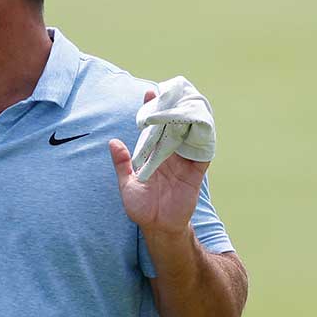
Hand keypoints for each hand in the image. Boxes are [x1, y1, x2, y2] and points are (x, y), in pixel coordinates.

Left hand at [110, 92, 206, 236]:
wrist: (159, 227)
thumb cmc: (141, 207)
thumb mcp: (127, 184)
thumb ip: (122, 163)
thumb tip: (112, 142)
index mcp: (153, 154)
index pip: (153, 127)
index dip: (152, 110)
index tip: (149, 92)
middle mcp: (170, 154)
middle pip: (173, 126)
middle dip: (172, 108)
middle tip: (171, 89)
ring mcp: (184, 162)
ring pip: (190, 134)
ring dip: (190, 118)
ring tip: (188, 99)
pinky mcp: (196, 172)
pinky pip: (203, 151)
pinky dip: (204, 138)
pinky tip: (204, 124)